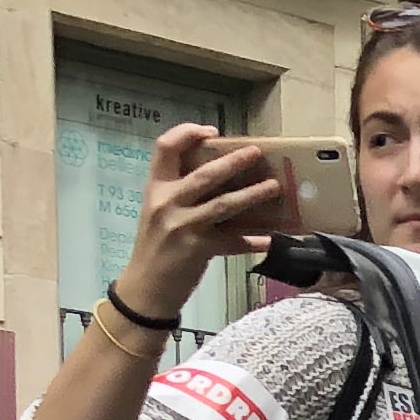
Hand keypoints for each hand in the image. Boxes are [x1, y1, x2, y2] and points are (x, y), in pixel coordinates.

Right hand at [119, 123, 301, 317]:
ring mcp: (183, 227)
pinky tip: (272, 237)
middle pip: (203, 175)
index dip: (187, 133)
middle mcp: (167, 203)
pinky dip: (254, 240)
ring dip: (252, 194)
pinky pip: (233, 242)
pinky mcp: (199, 250)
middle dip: (233, 162)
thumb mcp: (158, 210)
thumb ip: (179, 190)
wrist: (145, 287)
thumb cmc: (155, 245)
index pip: (164, 147)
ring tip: (274, 186)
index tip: (212, 132)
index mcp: (156, 188)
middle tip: (256, 153)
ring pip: (223, 204)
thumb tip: (220, 170)